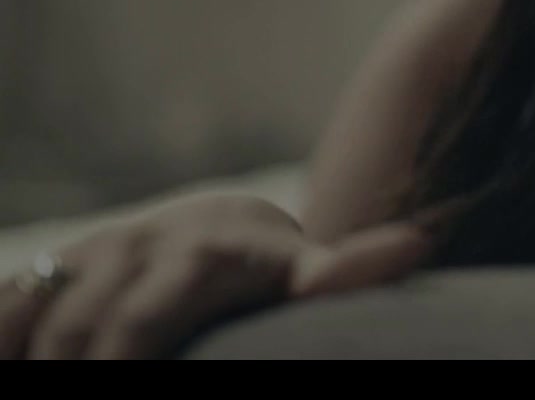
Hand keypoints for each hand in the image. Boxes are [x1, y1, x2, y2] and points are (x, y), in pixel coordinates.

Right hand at [0, 194, 431, 359]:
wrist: (224, 229)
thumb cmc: (275, 266)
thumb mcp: (309, 269)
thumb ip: (349, 268)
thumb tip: (415, 241)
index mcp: (200, 252)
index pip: (141, 319)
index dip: (125, 353)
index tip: (118, 378)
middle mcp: (138, 245)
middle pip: (82, 329)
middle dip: (79, 367)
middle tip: (100, 387)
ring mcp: (90, 253)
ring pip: (37, 316)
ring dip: (41, 355)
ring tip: (51, 379)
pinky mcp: (56, 265)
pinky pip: (10, 304)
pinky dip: (10, 336)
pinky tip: (19, 359)